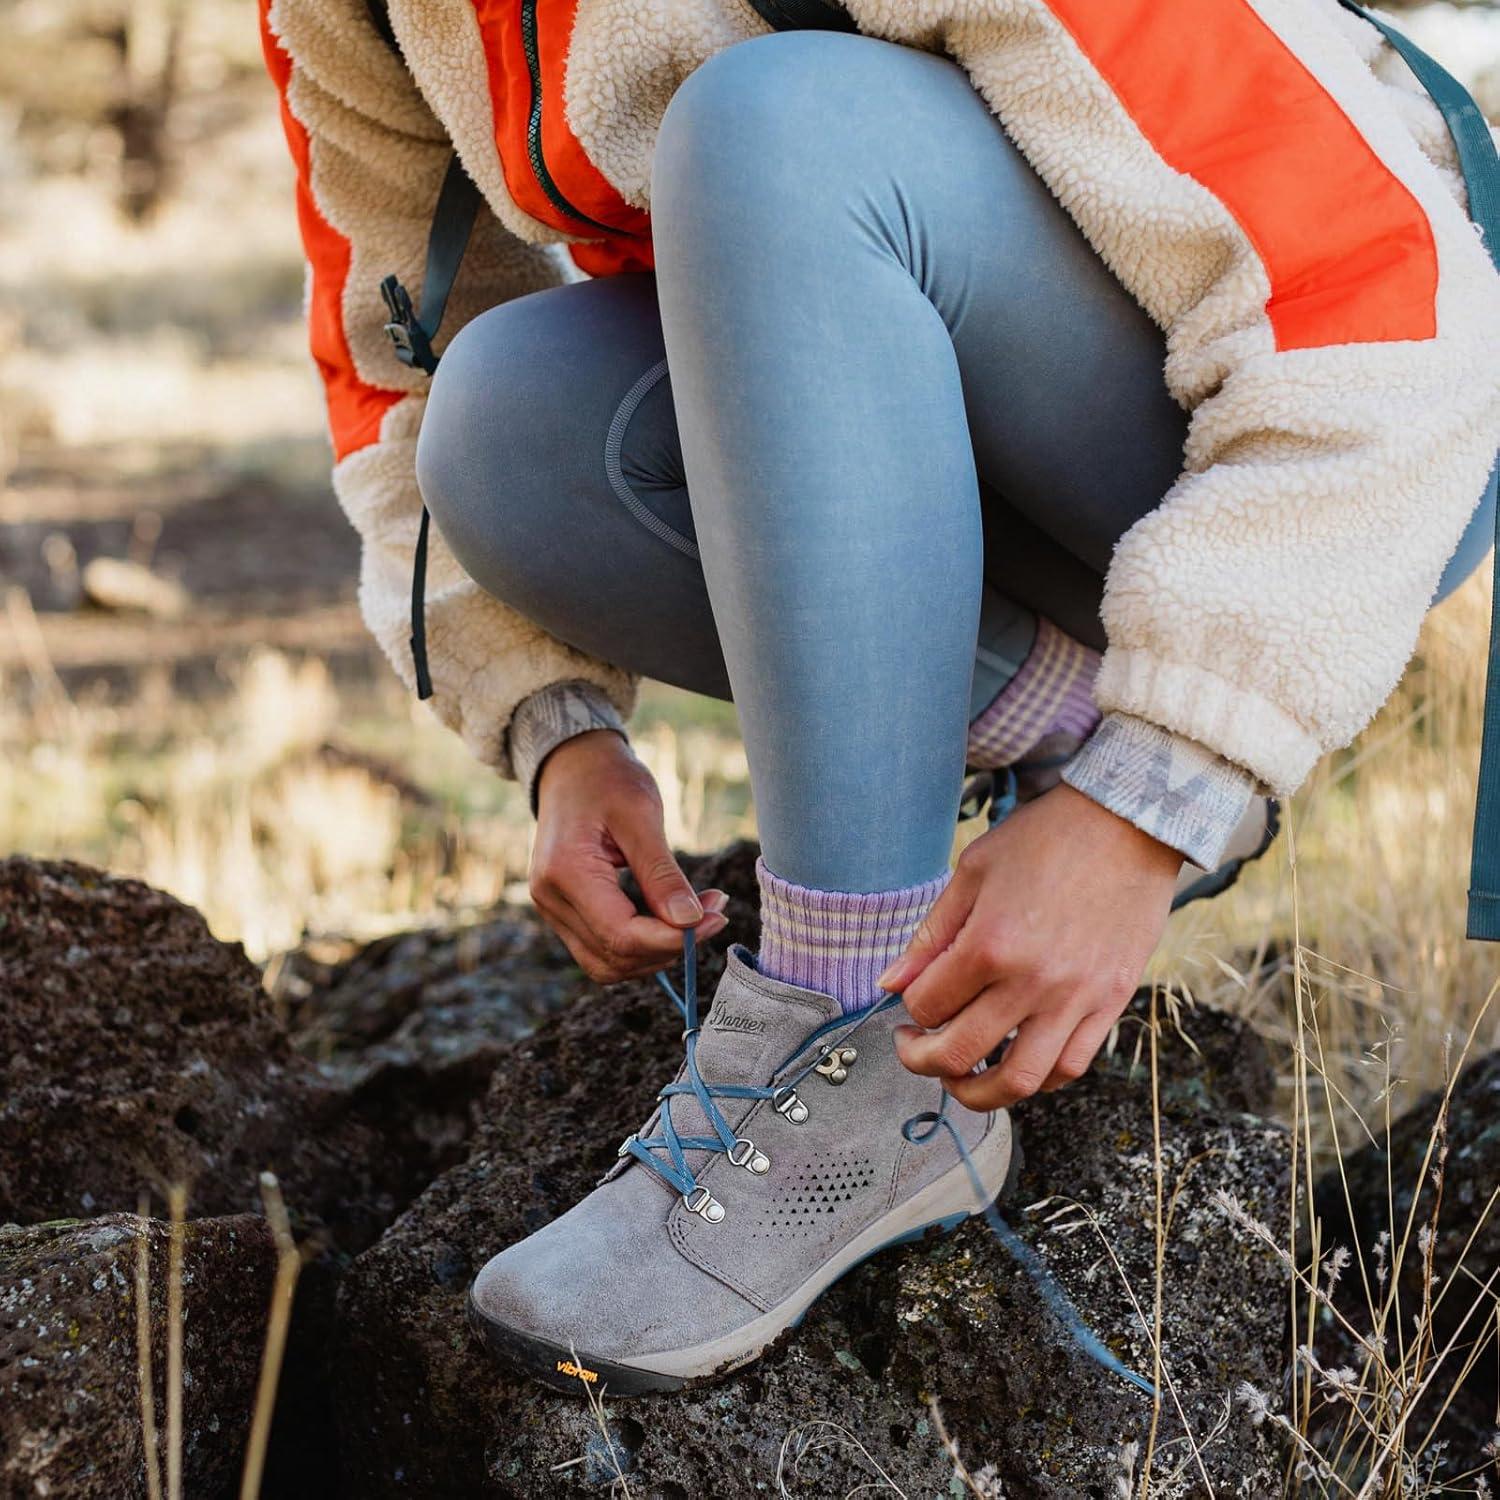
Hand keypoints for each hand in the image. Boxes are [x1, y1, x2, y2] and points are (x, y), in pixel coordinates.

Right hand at [530, 730, 727, 982]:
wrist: (571, 765)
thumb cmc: (607, 779)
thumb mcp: (641, 815)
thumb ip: (662, 873)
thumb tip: (690, 922)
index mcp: (565, 873)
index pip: (621, 934)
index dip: (671, 939)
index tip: (715, 917)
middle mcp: (550, 900)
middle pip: (614, 957)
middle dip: (669, 947)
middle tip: (715, 913)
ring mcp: (553, 909)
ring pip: (607, 964)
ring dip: (657, 952)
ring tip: (698, 915)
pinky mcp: (564, 912)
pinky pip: (602, 949)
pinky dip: (641, 944)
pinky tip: (671, 918)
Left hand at [882, 783, 1180, 1110]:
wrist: (1128, 824)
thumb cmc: (1046, 839)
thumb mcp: (973, 871)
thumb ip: (932, 935)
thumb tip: (892, 983)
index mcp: (990, 943)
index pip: (927, 1005)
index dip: (907, 1006)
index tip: (909, 998)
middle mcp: (1032, 982)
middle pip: (961, 1054)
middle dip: (922, 1061)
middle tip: (913, 1048)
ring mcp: (1076, 999)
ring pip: (1018, 1081)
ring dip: (977, 1092)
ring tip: (960, 1076)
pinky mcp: (1111, 1004)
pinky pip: (1069, 1067)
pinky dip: (1036, 1079)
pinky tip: (1015, 1060)